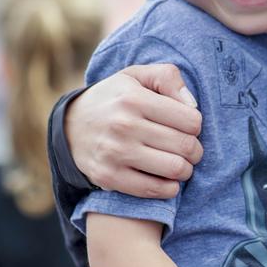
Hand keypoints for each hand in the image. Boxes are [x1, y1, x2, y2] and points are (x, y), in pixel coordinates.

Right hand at [66, 63, 203, 198]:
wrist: (70, 126)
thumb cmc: (114, 99)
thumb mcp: (136, 76)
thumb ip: (168, 78)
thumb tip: (192, 105)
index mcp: (134, 99)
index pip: (191, 120)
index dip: (196, 125)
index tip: (187, 127)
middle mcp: (124, 125)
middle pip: (186, 146)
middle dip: (196, 150)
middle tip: (190, 150)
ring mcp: (115, 153)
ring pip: (175, 169)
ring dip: (186, 170)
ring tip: (180, 164)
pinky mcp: (109, 177)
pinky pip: (154, 190)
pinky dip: (169, 189)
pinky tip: (167, 180)